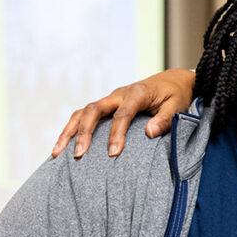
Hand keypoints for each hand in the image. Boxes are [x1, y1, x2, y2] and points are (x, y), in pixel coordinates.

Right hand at [51, 68, 195, 157]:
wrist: (173, 81)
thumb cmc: (176, 95)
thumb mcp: (178, 106)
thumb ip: (165, 120)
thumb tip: (149, 133)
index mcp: (137, 93)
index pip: (122, 114)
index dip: (116, 134)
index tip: (113, 154)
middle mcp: (119, 94)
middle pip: (94, 110)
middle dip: (84, 132)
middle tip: (79, 154)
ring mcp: (110, 99)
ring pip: (83, 112)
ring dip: (69, 131)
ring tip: (58, 153)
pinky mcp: (107, 106)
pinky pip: (85, 116)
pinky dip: (72, 129)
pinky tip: (63, 146)